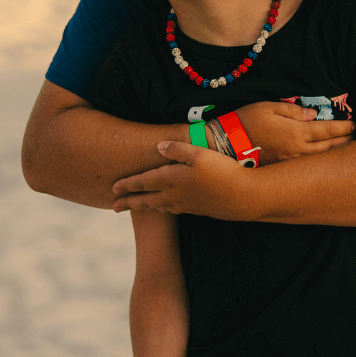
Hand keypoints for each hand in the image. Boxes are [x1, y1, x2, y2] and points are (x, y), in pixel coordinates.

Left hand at [111, 142, 255, 219]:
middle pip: (146, 200)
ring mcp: (186, 205)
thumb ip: (176, 149)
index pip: (143, 182)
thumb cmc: (221, 171)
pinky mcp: (197, 210)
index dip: (127, 185)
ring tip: (135, 207)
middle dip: (129, 203)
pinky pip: (172, 210)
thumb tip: (158, 146)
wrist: (243, 197)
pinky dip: (162, 209)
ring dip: (144, 207)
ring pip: (159, 206)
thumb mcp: (197, 153)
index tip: (112, 189)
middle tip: (114, 207)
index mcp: (171, 180)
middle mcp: (174, 195)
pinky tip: (165, 207)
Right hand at [234, 100, 353, 164]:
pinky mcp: (284, 171)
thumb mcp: (269, 107)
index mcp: (296, 133)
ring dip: (336, 153)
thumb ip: (294, 111)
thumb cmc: (246, 121)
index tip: (355, 123)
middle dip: (345, 141)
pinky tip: (325, 160)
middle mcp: (298, 151)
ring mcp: (291, 163)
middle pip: (329, 147)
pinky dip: (321, 162)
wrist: (226, 144)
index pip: (328, 130)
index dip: (344, 127)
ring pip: (321, 159)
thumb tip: (314, 115)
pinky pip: (308, 166)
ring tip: (346, 148)